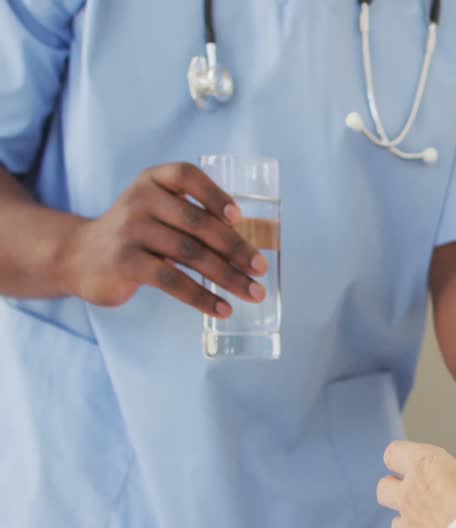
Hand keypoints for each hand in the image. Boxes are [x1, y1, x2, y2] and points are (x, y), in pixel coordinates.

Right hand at [58, 162, 267, 316]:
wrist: (79, 256)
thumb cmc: (137, 234)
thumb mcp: (158, 212)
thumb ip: (194, 217)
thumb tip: (252, 245)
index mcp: (153, 181)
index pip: (186, 176)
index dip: (214, 194)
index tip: (239, 216)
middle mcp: (140, 201)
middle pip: (198, 223)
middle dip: (236, 248)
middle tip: (261, 268)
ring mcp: (130, 231)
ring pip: (190, 254)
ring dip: (228, 276)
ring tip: (253, 293)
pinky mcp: (125, 262)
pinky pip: (172, 281)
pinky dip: (202, 297)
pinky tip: (222, 309)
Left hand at [378, 417, 455, 527]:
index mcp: (426, 469)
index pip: (393, 452)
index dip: (404, 455)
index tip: (421, 460)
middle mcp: (409, 498)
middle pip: (384, 486)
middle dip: (398, 486)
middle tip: (426, 490)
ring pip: (395, 521)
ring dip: (409, 519)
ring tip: (437, 521)